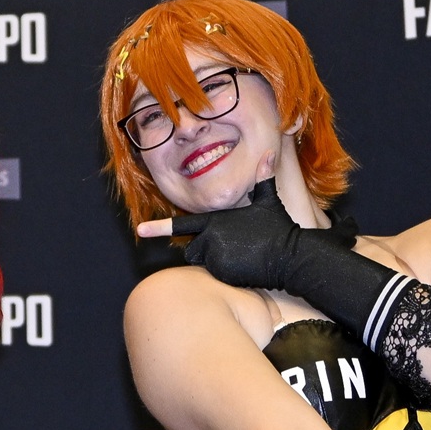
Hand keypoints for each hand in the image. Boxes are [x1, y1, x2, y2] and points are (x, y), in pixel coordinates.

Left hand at [141, 176, 302, 289]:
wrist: (291, 257)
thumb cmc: (279, 229)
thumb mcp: (269, 202)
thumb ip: (263, 179)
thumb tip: (269, 153)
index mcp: (216, 221)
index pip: (181, 225)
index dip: (159, 228)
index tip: (140, 231)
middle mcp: (210, 238)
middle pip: (192, 248)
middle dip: (206, 249)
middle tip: (233, 246)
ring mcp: (215, 257)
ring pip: (203, 263)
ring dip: (215, 261)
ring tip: (239, 255)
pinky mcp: (222, 274)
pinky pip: (215, 276)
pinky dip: (226, 273)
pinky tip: (244, 267)